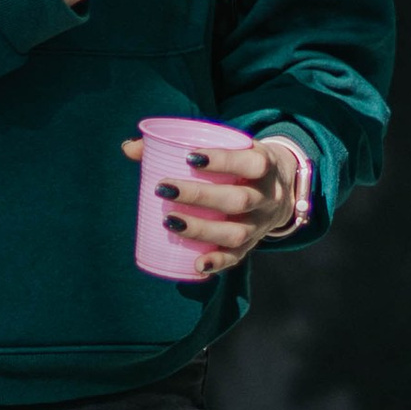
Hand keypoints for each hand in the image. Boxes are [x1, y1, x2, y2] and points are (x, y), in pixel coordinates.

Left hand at [120, 131, 306, 276]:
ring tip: (170, 222)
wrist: (280, 186)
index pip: (251, 162)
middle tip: (164, 188)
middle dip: (200, 196)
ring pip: (236, 232)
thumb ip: (180, 144)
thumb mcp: (226, 146)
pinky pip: (238, 256)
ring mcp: (261, 223)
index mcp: (264, 164)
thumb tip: (129, 148)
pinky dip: (218, 262)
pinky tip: (197, 265)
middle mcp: (268, 196)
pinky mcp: (253, 243)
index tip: (189, 157)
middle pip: (239, 199)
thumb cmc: (239, 162)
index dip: (223, 160)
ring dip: (202, 229)